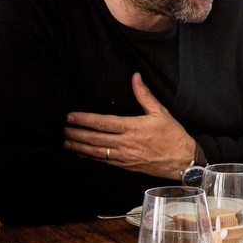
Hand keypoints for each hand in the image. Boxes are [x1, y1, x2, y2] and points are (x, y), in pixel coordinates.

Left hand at [63, 73, 195, 178]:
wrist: (182, 160)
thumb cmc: (173, 135)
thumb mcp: (160, 112)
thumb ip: (144, 94)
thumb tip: (135, 77)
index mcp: (133, 127)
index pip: (103, 123)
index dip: (84, 119)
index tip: (70, 116)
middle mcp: (126, 143)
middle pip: (94, 138)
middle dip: (75, 133)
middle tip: (60, 129)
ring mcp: (124, 156)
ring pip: (96, 152)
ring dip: (78, 147)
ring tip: (64, 142)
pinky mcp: (126, 165)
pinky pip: (104, 161)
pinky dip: (90, 157)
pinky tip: (81, 154)